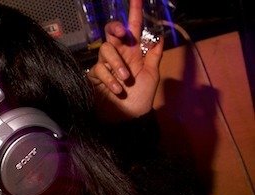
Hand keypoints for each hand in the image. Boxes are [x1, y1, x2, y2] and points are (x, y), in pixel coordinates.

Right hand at [88, 0, 163, 120]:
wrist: (128, 119)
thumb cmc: (140, 99)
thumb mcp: (152, 75)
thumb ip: (154, 56)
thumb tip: (160, 36)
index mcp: (133, 53)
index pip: (133, 28)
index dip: (135, 12)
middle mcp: (118, 56)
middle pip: (112, 33)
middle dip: (117, 30)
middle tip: (125, 34)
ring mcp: (106, 66)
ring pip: (106, 50)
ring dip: (117, 64)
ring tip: (126, 80)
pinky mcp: (95, 77)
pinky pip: (100, 69)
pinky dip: (110, 79)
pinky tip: (117, 89)